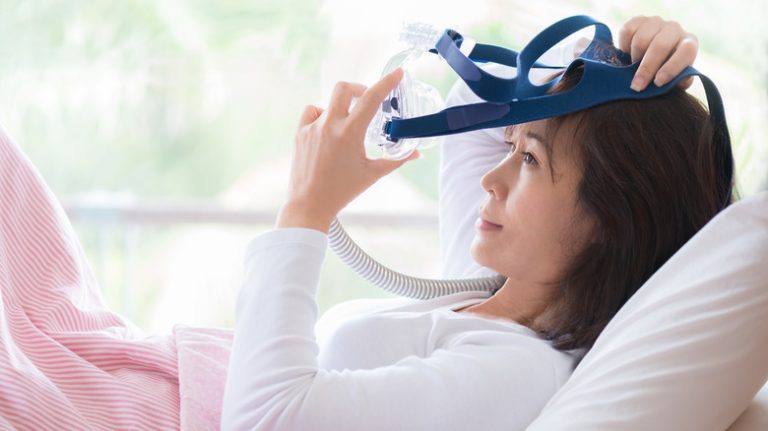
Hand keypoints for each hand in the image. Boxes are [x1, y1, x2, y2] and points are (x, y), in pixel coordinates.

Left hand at [276, 68, 419, 232]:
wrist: (309, 205)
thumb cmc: (342, 191)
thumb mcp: (372, 174)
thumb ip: (396, 160)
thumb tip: (415, 154)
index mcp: (350, 134)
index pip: (372, 98)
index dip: (387, 83)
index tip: (398, 73)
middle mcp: (329, 126)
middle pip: (344, 88)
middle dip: (358, 88)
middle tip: (365, 98)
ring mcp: (311, 128)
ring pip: (327, 102)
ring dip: (340, 107)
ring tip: (345, 126)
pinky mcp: (299, 134)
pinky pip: (311, 113)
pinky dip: (321, 116)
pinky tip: (326, 130)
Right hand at [618, 15, 697, 91]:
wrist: (647, 59)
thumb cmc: (663, 74)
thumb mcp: (674, 82)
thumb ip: (677, 82)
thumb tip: (672, 83)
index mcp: (689, 44)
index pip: (686, 51)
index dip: (672, 67)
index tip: (658, 82)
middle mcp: (674, 29)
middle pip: (660, 45)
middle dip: (647, 68)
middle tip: (637, 85)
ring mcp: (656, 23)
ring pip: (641, 40)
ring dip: (634, 58)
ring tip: (633, 67)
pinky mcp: (638, 21)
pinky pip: (627, 32)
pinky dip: (624, 46)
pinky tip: (628, 54)